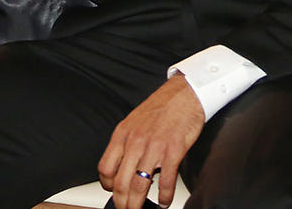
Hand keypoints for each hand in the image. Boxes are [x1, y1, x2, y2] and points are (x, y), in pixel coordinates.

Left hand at [98, 75, 204, 208]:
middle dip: (122, 203)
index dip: (107, 187)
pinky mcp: (173, 151)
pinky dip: (164, 197)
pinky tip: (164, 201)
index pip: (105, 169)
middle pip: (120, 183)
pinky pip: (165, 181)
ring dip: (138, 205)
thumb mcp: (135, 122)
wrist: (186, 93)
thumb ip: (127, 143)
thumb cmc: (162, 107)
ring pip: (139, 186)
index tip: (114, 193)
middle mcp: (135, 142)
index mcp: (122, 135)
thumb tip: (123, 166)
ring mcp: (154, 147)